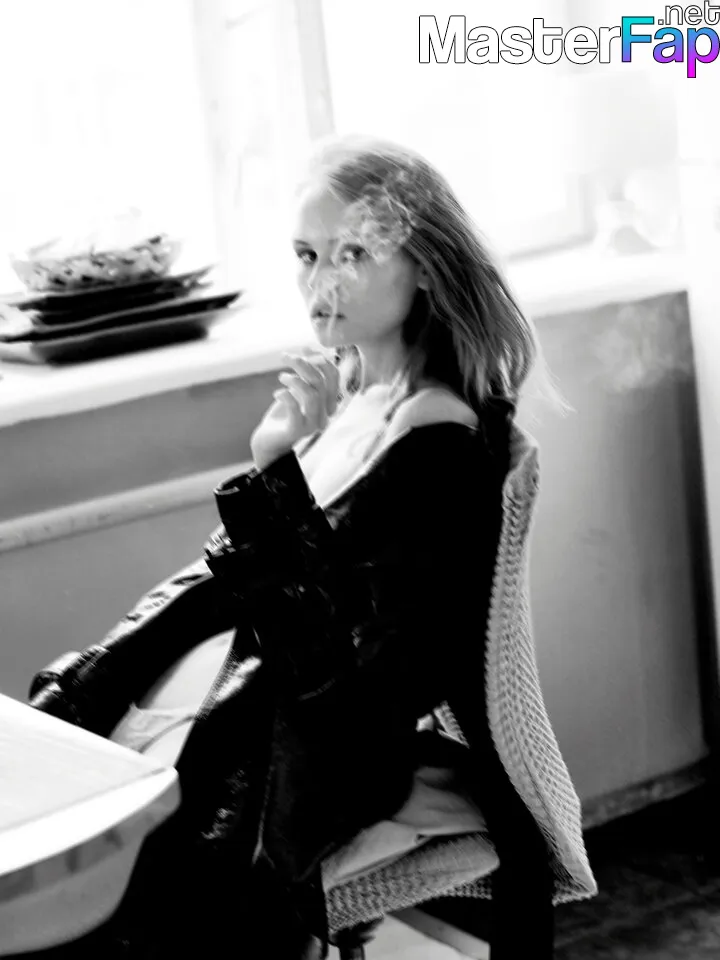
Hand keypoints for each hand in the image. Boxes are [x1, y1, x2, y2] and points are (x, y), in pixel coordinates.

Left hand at [250, 348, 339, 470]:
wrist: (269, 438)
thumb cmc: (285, 411)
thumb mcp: (299, 389)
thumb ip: (307, 374)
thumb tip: (311, 350)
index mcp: (329, 401)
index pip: (334, 376)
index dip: (321, 358)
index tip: (304, 347)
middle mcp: (325, 414)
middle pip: (321, 382)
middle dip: (303, 364)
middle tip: (286, 357)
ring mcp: (312, 424)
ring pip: (312, 395)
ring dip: (295, 380)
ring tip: (282, 377)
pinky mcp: (296, 431)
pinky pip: (295, 409)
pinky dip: (285, 396)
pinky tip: (277, 393)